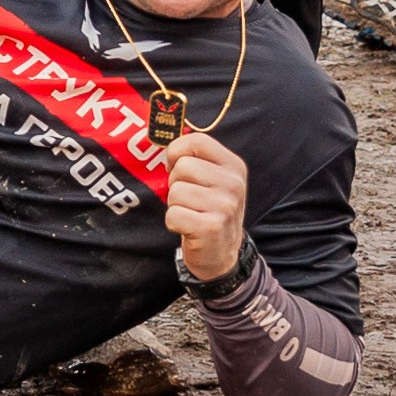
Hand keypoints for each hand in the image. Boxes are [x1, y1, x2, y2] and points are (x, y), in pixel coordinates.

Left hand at [162, 127, 247, 282]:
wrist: (221, 254)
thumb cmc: (209, 210)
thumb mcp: (212, 180)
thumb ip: (194, 159)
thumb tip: (161, 141)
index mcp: (234, 166)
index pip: (196, 141)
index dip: (176, 152)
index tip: (176, 167)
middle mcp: (234, 184)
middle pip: (182, 167)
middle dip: (175, 184)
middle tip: (188, 199)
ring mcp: (225, 206)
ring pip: (175, 192)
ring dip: (175, 205)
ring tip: (190, 214)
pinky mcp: (212, 227)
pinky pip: (173, 215)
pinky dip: (173, 223)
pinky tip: (188, 228)